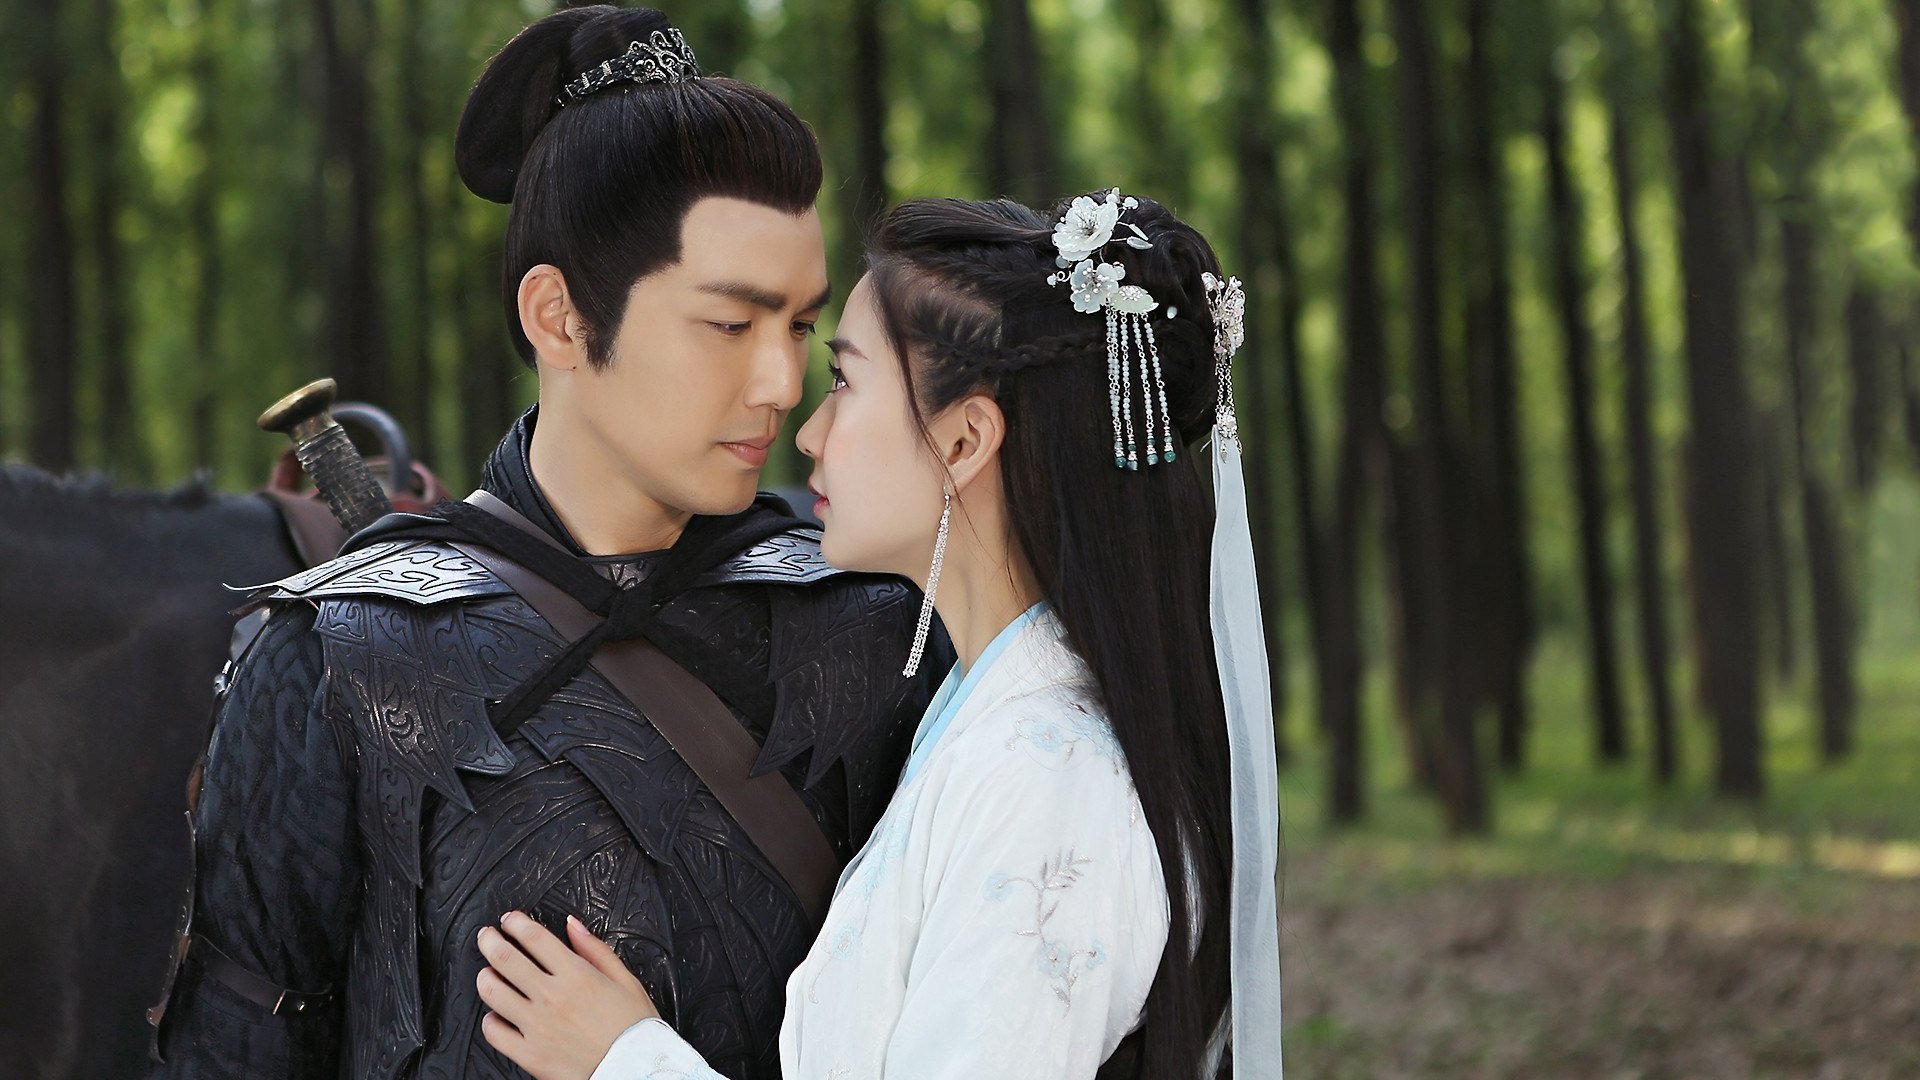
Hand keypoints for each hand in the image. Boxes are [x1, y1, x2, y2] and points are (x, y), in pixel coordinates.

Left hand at [476, 911, 661, 1079]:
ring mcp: (537, 1026)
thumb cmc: (634, 1030)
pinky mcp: (530, 1054)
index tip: (510, 920)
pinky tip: (496, 1015)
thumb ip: (595, 949)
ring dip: (485, 976)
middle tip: (487, 937)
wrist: (635, 1071)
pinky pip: (495, 1033)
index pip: (534, 938)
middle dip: (490, 941)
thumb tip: (573, 925)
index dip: (516, 923)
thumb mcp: (626, 980)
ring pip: (493, 992)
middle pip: (506, 958)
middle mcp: (553, 997)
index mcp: (577, 975)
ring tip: (487, 973)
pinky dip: (490, 1020)